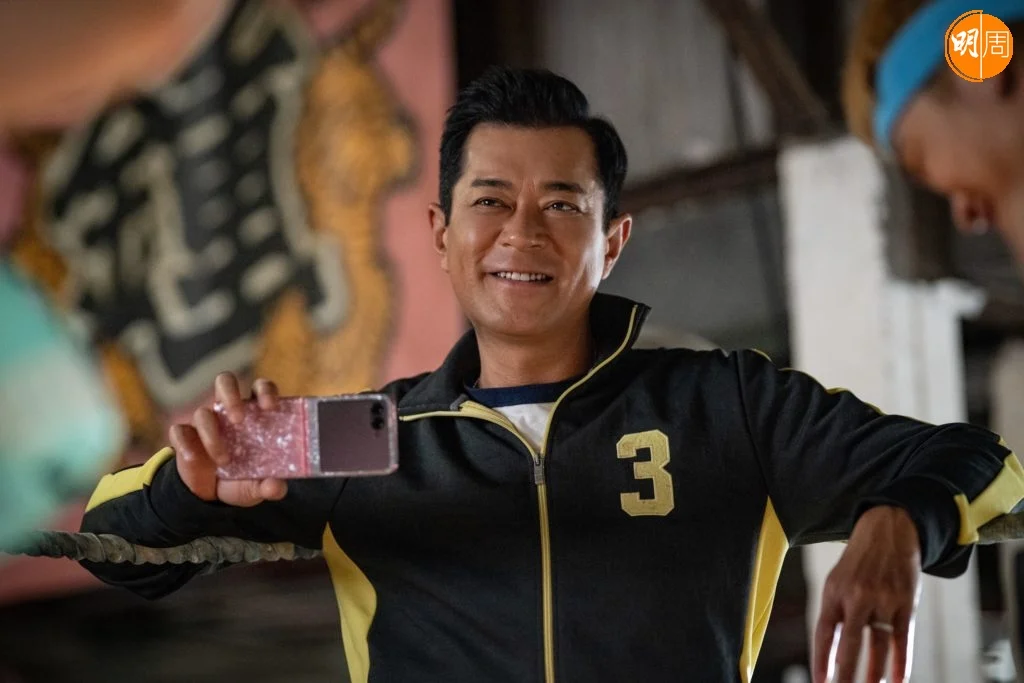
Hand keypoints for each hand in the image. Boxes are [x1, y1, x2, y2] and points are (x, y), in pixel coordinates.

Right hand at [168, 372, 287, 506]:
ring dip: (212, 435)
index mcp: (253, 413)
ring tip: (223, 461)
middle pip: (225, 382)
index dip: (265, 390)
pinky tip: (193, 458)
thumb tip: (277, 488)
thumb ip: (268, 486)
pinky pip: (179, 430)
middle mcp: (227, 411)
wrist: (210, 495)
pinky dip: (185, 444)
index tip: (270, 407)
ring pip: (203, 412)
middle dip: (230, 396)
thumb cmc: (241, 479)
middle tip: (238, 419)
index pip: (259, 388)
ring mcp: (205, 421)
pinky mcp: (184, 436)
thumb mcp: (256, 486)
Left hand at [813, 505, 921, 682]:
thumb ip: (834, 614)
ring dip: (875, 672)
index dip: (821, 659)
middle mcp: (857, 596)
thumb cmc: (858, 565)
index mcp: (834, 592)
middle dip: (846, 672)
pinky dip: (902, 661)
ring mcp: (883, 600)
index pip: (824, 632)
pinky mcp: (906, 603)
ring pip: (879, 644)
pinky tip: (899, 679)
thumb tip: (832, 653)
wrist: (887, 532)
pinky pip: (903, 637)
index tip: (820, 681)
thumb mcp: (837, 582)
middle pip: (850, 642)